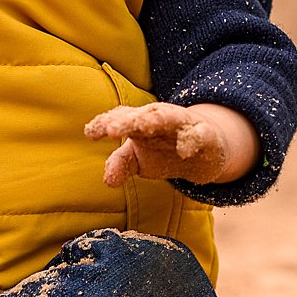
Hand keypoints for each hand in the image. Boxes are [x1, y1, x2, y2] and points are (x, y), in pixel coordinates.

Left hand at [83, 102, 257, 187]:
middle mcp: (159, 119)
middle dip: (127, 120)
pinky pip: (199, 134)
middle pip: (141, 116)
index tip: (91, 133)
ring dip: (156, 120)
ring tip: (143, 126)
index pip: (119, 119)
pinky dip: (192, 139)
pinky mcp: (204, 135)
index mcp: (139, 122)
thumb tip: (108, 181)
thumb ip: (120, 164)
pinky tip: (184, 151)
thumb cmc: (164, 150)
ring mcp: (182, 125)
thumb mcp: (138, 159)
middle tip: (112, 129)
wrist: (205, 150)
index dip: (105, 124)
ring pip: (169, 118)